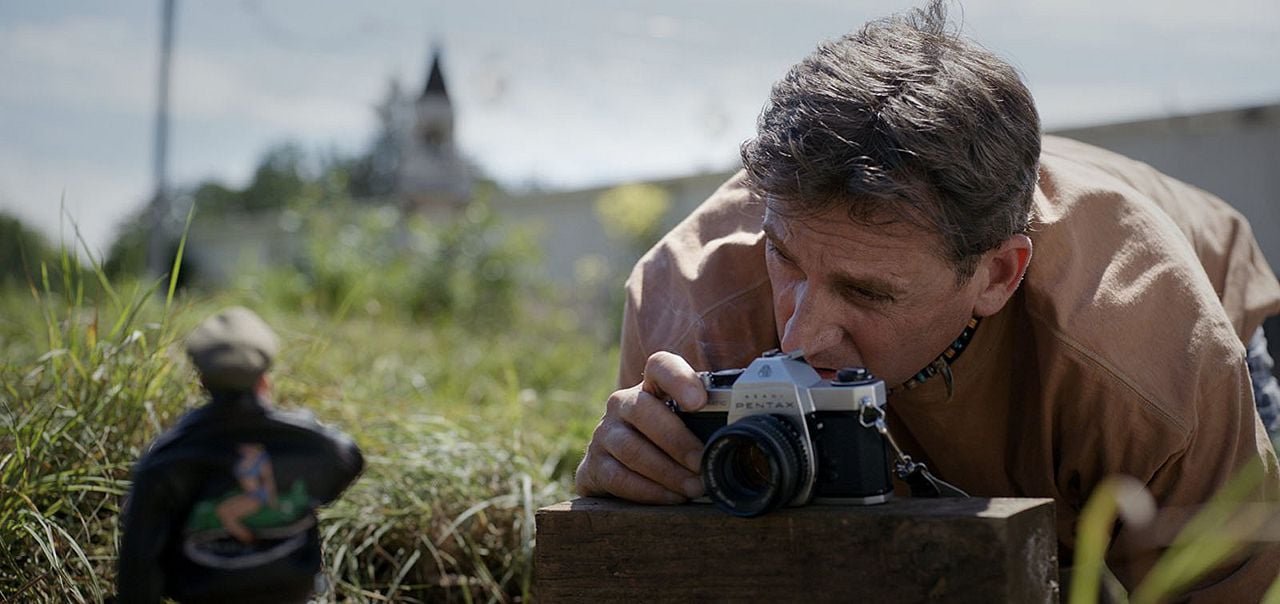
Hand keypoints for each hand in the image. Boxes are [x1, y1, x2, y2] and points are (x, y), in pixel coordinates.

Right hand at [575, 352, 708, 503]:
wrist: (619, 470)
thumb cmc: (665, 444)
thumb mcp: (686, 425)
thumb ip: (711, 419)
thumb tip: (752, 424)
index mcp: (650, 387)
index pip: (660, 366)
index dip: (678, 379)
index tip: (699, 401)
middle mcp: (622, 404)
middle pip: (643, 410)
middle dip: (677, 441)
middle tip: (702, 463)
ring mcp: (604, 434)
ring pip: (631, 448)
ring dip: (666, 471)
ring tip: (694, 488)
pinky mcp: (593, 465)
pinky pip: (618, 477)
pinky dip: (649, 491)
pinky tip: (672, 497)